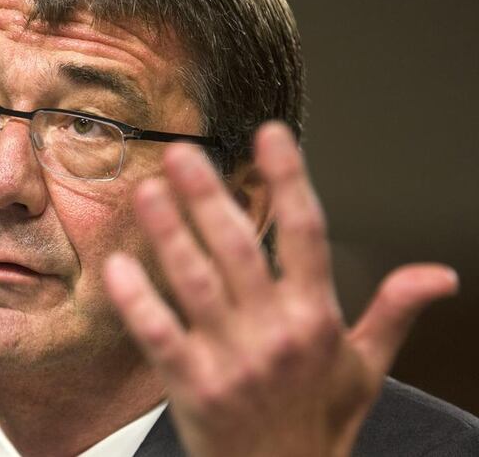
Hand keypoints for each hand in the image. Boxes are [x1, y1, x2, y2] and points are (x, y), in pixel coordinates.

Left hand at [103, 122, 457, 456]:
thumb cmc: (319, 422)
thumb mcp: (366, 368)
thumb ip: (393, 312)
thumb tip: (439, 275)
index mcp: (317, 318)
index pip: (306, 234)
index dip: (289, 180)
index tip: (270, 135)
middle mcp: (274, 332)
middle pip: (239, 249)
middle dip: (209, 196)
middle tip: (183, 153)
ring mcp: (230, 359)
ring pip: (196, 282)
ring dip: (170, 233)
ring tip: (149, 190)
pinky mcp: (192, 385)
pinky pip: (159, 334)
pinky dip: (138, 300)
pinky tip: (119, 265)